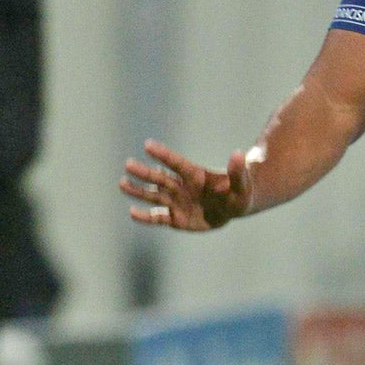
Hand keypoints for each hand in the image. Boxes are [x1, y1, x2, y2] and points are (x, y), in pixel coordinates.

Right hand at [121, 139, 252, 230]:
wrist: (233, 209)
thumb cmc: (239, 193)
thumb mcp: (243, 185)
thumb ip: (238, 171)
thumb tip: (239, 154)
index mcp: (195, 175)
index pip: (176, 163)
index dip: (163, 154)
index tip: (148, 145)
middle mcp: (181, 186)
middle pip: (160, 178)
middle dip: (145, 172)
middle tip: (128, 164)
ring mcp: (177, 202)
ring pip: (154, 196)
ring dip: (138, 191)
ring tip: (122, 184)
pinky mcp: (175, 218)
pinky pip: (158, 218)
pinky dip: (146, 217)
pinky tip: (133, 212)